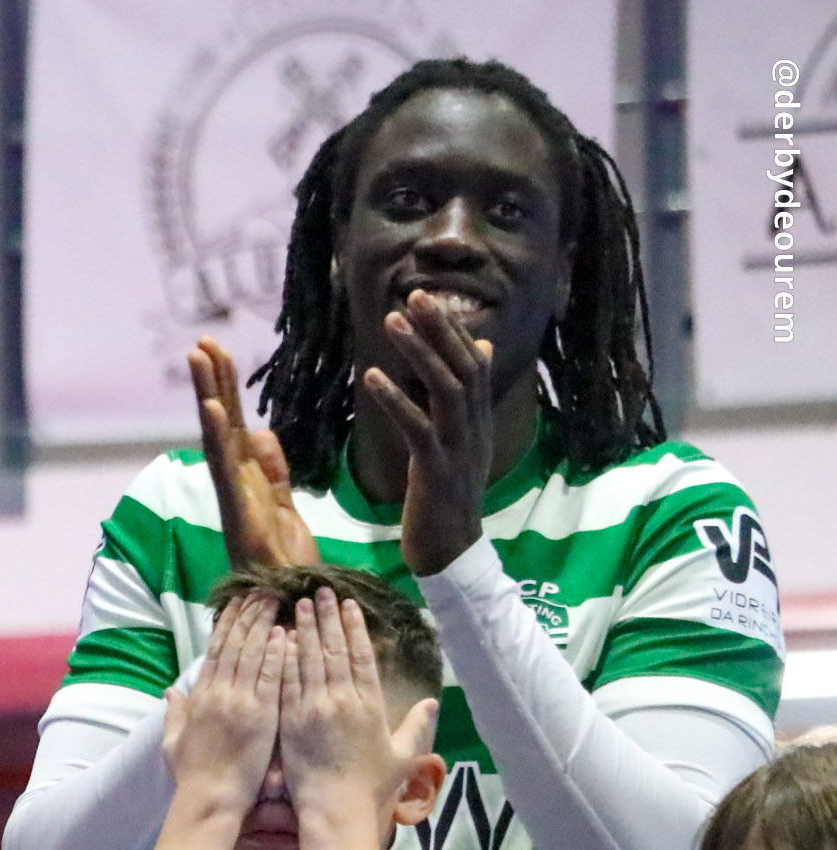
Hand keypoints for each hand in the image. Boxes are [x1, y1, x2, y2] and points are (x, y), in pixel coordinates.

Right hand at [162, 594, 286, 810]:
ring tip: (275, 601)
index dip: (226, 624)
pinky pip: (271, 678)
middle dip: (248, 614)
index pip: (215, 651)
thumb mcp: (173, 741)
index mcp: (200, 697)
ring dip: (264, 625)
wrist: (209, 799)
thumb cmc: (192, 775)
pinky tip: (285, 634)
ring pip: (252, 654)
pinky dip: (277, 655)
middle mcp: (218, 693)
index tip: (236, 603)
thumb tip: (170, 690)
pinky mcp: (261, 715)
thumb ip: (174, 712)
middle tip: (261, 590)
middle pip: (235, 644)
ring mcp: (240, 702)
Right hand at [190, 337, 319, 568]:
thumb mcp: (287, 507)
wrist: (292, 604)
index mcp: (246, 481)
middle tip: (203, 343)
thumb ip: (273, 471)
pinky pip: (225, 470)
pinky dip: (216, 439)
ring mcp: (233, 498)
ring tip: (200, 359)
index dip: (226, 390)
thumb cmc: (287, 565)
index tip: (219, 353)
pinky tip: (210, 409)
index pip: (233, 425)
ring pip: (217, 438)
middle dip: (213, 382)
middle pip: (221, 424)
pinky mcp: (239, 514)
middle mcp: (234, 485)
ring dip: (208, 396)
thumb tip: (261, 432)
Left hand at [277, 589, 437, 811]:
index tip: (348, 606)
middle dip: (327, 617)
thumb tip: (434, 703)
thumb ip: (416, 726)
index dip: (355, 628)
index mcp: (370, 705)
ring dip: (304, 629)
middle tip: (320, 591)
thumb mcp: (402, 755)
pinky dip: (284, 657)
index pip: (362, 656)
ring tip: (299, 604)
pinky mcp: (291, 720)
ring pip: (309, 659)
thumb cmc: (371, 788)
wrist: (336, 810)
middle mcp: (343, 700)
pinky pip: (286, 681)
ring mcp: (315, 708)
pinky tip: (280, 637)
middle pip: (334, 649)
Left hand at [359, 292, 495, 576]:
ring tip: (392, 321)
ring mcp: (459, 449)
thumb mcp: (463, 443)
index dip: (452, 330)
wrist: (452, 554)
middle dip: (440, 328)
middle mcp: (475, 429)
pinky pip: (418, 428)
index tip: (427, 299)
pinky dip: (396, 400)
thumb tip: (480, 348)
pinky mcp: (437, 471)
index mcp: (478, 422)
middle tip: (414, 293)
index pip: (472, 364)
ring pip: (446, 389)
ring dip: (419, 352)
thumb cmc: (448, 498)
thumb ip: (466, 400)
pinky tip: (371, 378)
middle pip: (464, 366)